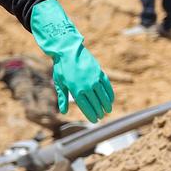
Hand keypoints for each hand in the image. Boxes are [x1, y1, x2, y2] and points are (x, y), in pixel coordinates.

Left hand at [30, 0, 114, 122]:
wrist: (68, 50)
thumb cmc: (61, 68)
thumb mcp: (59, 83)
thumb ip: (62, 97)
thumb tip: (63, 112)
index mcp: (75, 90)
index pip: (86, 106)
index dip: (91, 115)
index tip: (94, 120)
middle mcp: (86, 85)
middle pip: (95, 103)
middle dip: (99, 111)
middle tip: (101, 117)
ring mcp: (94, 79)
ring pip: (103, 96)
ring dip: (106, 105)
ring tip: (107, 110)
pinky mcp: (99, 72)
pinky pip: (107, 86)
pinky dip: (110, 94)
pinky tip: (110, 100)